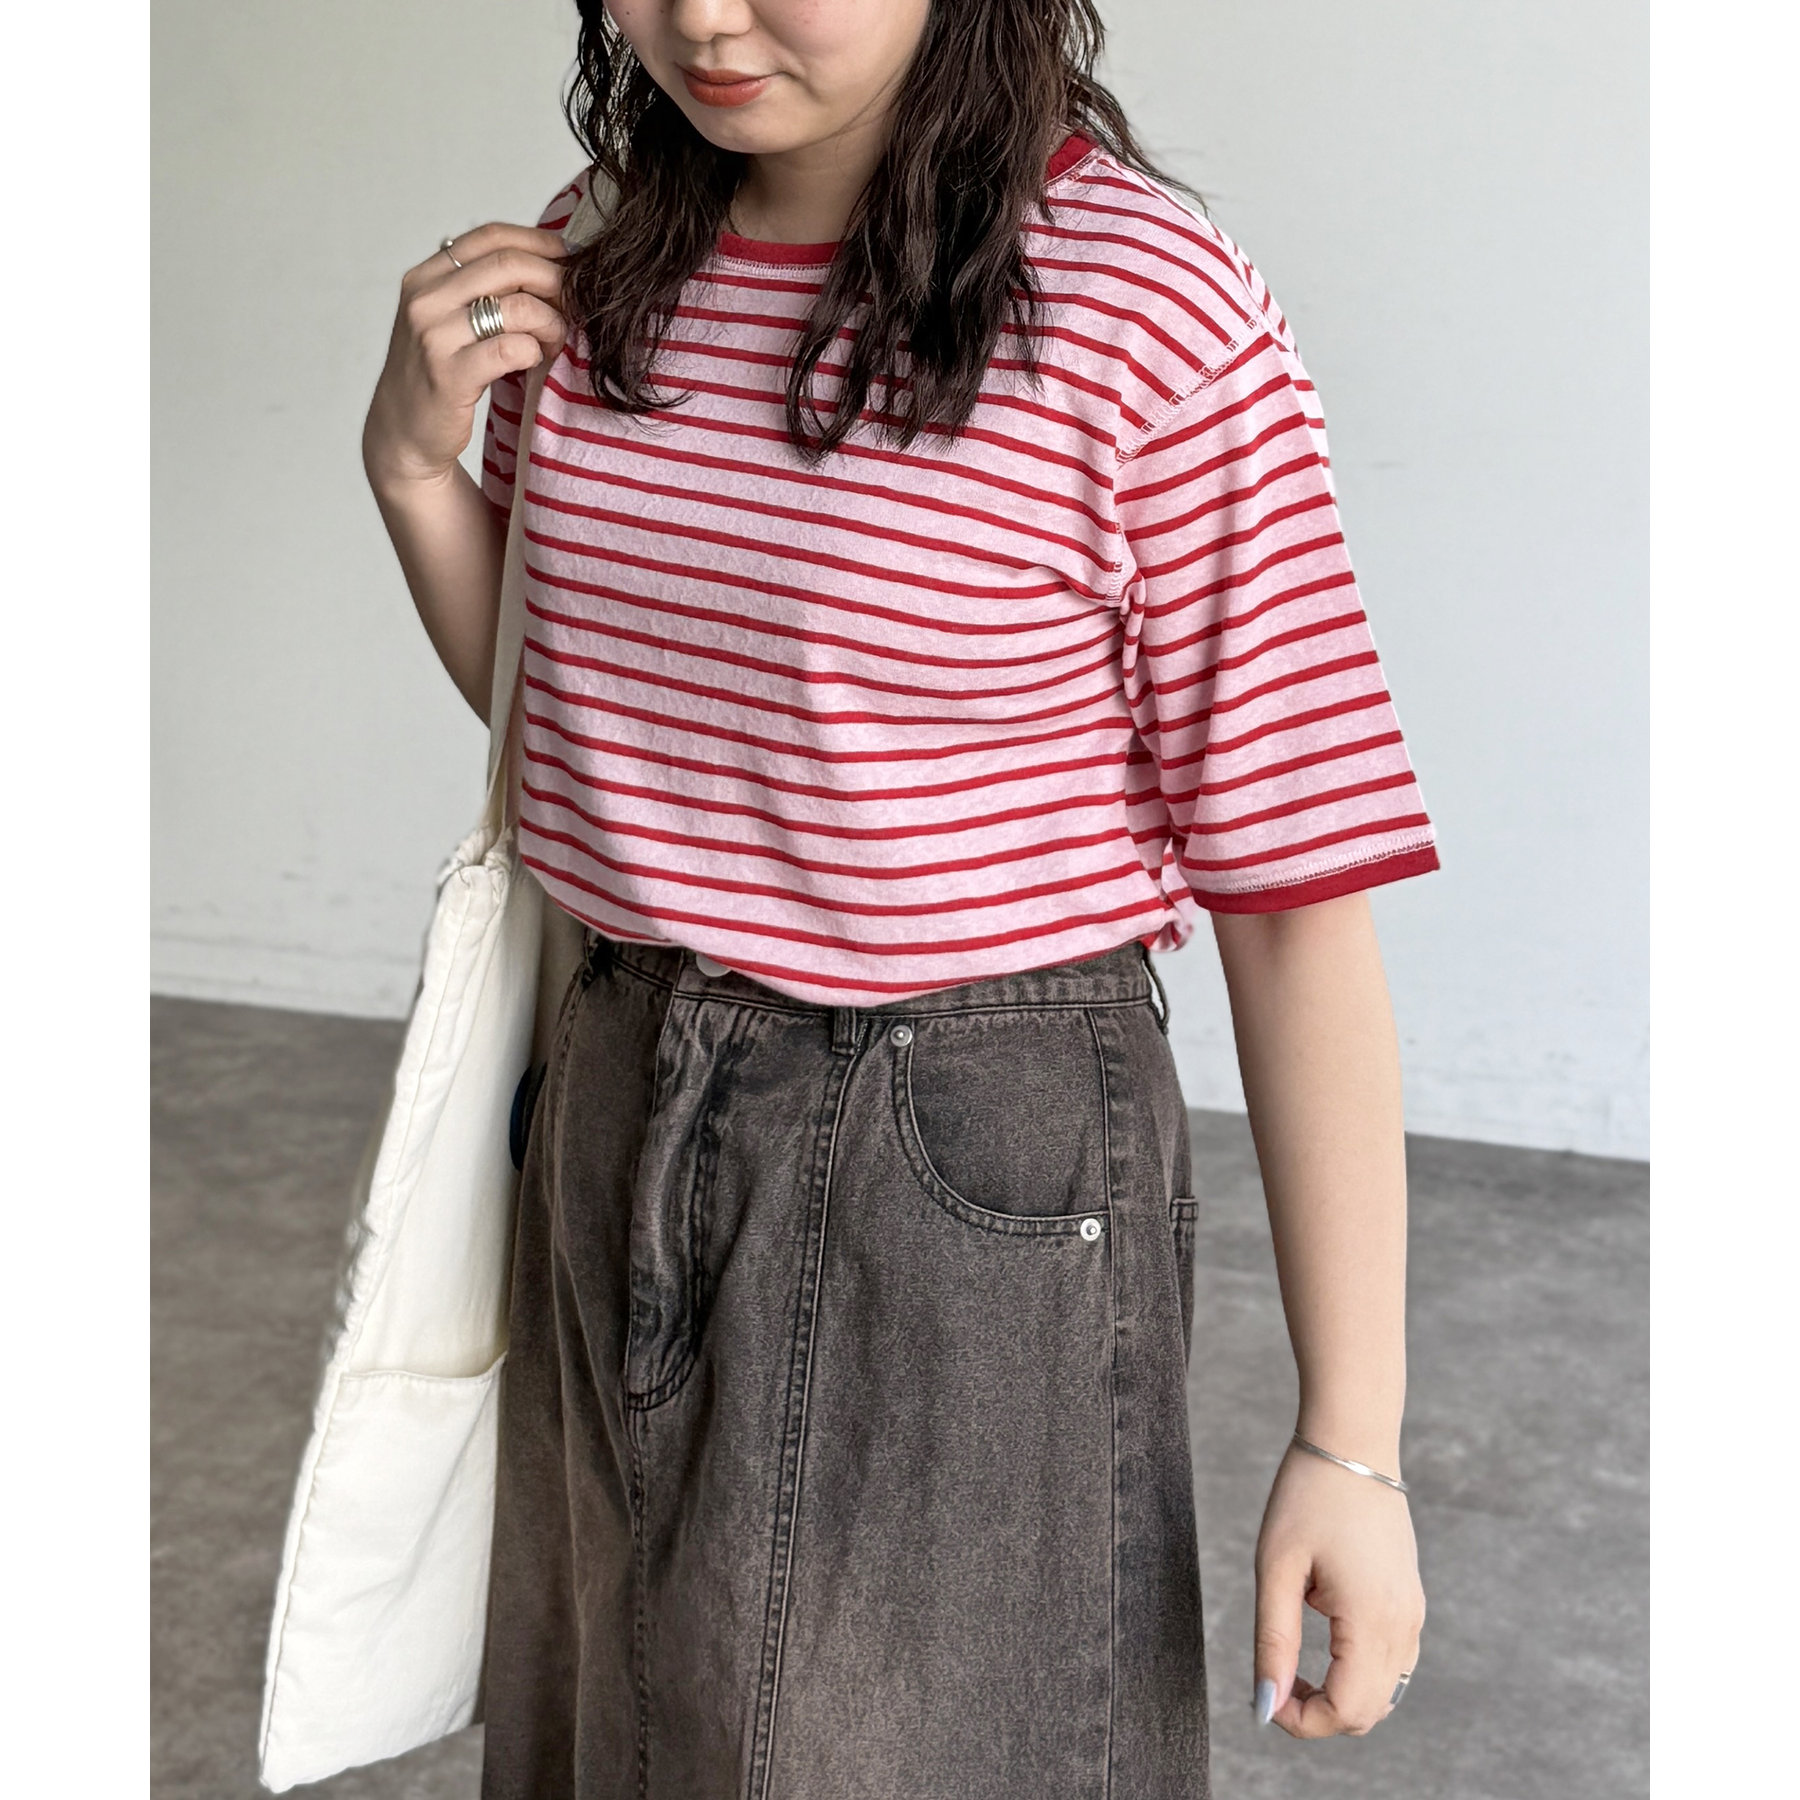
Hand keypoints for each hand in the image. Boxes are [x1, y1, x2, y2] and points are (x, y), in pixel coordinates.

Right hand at [362, 223, 569, 494]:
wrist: (406, 432)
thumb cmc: (440, 374)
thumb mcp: (449, 320)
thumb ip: (482, 290)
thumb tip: (548, 263)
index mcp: (425, 277)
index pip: (490, 237)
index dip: (538, 242)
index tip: (569, 257)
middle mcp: (425, 300)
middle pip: (508, 265)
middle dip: (554, 279)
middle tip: (575, 301)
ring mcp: (434, 337)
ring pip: (517, 307)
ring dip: (551, 322)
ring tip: (557, 339)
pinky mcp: (450, 375)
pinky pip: (512, 349)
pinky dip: (536, 352)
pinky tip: (537, 360)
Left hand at [1252, 1437, 1425, 1736]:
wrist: (1352, 1442)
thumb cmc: (1306, 1496)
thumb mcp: (1276, 1569)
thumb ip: (1274, 1643)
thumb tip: (1265, 1706)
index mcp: (1373, 1620)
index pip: (1347, 1711)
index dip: (1302, 1722)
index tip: (1266, 1696)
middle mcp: (1405, 1625)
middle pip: (1370, 1712)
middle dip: (1320, 1714)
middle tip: (1276, 1679)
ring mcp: (1414, 1613)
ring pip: (1386, 1694)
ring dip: (1342, 1695)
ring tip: (1295, 1658)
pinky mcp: (1411, 1600)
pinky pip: (1394, 1664)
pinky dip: (1360, 1672)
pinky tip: (1323, 1636)